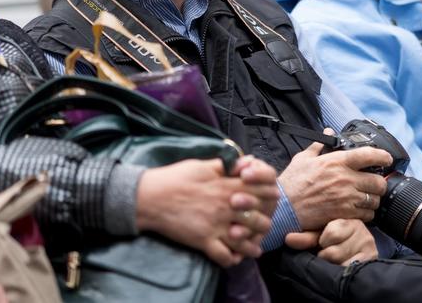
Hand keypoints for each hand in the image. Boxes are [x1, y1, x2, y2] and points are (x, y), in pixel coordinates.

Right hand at [136, 158, 271, 266]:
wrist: (150, 197)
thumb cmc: (176, 178)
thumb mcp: (204, 165)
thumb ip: (226, 165)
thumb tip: (245, 160)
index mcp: (227, 187)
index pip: (260, 192)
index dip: (269, 195)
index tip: (271, 197)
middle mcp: (225, 208)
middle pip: (258, 219)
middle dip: (264, 222)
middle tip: (262, 224)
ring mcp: (215, 226)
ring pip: (245, 241)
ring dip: (251, 245)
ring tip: (254, 247)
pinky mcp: (203, 241)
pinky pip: (223, 256)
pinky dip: (231, 259)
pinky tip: (233, 258)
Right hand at [278, 138, 391, 230]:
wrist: (284, 207)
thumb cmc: (292, 182)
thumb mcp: (303, 158)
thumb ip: (319, 145)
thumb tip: (328, 131)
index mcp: (337, 162)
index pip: (369, 155)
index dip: (383, 156)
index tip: (387, 159)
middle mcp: (345, 179)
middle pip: (378, 181)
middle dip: (380, 183)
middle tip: (375, 184)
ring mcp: (346, 198)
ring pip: (374, 200)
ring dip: (374, 200)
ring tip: (368, 199)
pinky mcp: (344, 214)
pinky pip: (366, 215)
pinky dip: (366, 214)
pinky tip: (360, 211)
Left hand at [285, 219, 378, 265]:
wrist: (358, 253)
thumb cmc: (336, 243)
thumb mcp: (321, 237)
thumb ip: (307, 237)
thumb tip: (287, 239)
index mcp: (347, 219)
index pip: (330, 234)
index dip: (323, 242)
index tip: (325, 242)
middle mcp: (361, 229)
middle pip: (332, 252)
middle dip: (326, 255)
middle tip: (331, 253)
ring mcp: (368, 245)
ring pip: (339, 262)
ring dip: (333, 264)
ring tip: (338, 259)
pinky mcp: (371, 258)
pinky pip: (348, 269)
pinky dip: (342, 270)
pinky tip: (345, 264)